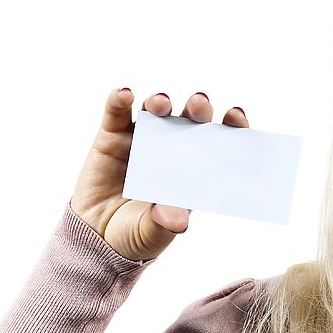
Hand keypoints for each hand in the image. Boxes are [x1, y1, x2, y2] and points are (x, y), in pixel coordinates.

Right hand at [69, 89, 249, 261]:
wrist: (96, 238)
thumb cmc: (137, 235)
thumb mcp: (153, 233)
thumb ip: (165, 223)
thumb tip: (179, 221)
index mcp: (192, 169)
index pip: (218, 142)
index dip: (230, 126)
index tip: (236, 116)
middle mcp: (171, 149)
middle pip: (189, 121)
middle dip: (197, 108)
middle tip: (199, 104)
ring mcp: (142, 140)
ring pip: (155, 112)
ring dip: (160, 102)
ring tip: (160, 103)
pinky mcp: (111, 138)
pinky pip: (116, 114)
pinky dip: (119, 101)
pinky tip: (124, 94)